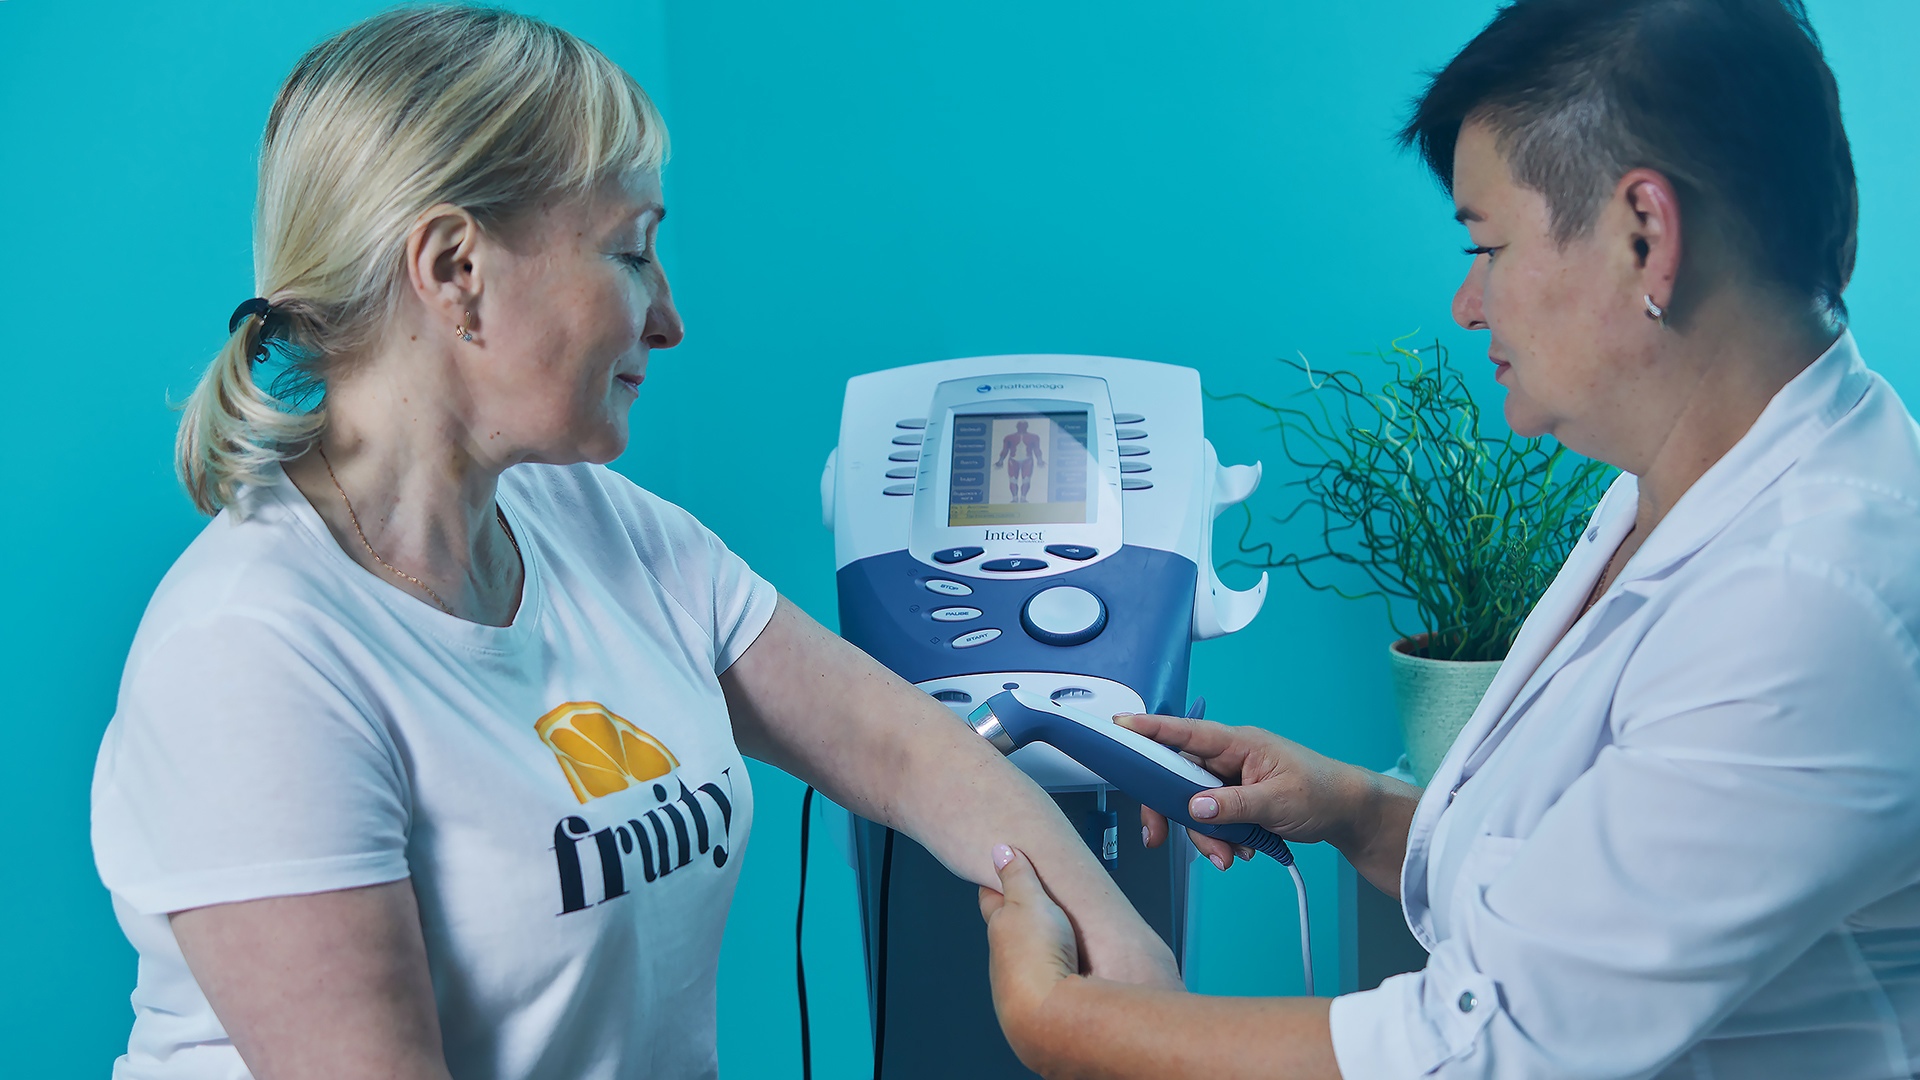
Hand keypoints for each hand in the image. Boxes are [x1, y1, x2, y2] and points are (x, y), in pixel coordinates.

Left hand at [979, 844, 1080, 1068]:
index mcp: (1000, 926)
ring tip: (1052, 946)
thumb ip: (1018, 876)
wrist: (1048, 1017)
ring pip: (1021, 963)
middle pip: (1005, 933)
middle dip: (1013, 922)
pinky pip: (1042, 985)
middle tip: (1029, 908)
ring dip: (1032, 954)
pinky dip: (1048, 978)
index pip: (991, 900)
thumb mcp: (1030, 901)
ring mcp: (1016, 986)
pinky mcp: (1037, 1007)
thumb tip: (1000, 850)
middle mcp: (1002, 958)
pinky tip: (1063, 978)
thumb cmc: (1038, 956)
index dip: (993, 885)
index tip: (995, 873)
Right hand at [1116, 712, 1369, 870]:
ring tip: (1228, 857)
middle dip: (1170, 811)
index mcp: (1237, 743)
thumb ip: (1233, 804)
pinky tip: (1239, 852)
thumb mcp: (1278, 801)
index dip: (1149, 728)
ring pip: (1191, 805)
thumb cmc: (1322, 793)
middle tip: (1158, 838)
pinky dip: (1218, 838)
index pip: (1185, 732)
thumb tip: (1192, 808)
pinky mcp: (1235, 800)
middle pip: (1176, 777)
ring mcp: (1230, 780)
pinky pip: (1210, 818)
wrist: (1348, 813)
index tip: (1118, 725)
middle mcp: (1227, 758)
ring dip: (1203, 834)